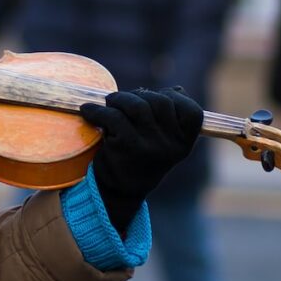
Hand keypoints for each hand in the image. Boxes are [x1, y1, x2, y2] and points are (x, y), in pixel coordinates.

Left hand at [79, 87, 203, 232]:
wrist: (118, 191)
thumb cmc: (140, 158)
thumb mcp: (163, 143)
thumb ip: (170, 118)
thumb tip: (175, 89)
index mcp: (184, 144)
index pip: (192, 112)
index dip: (175, 98)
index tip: (158, 97)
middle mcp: (171, 146)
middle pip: (161, 101)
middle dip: (140, 95)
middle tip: (123, 100)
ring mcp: (151, 146)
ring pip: (137, 105)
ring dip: (119, 98)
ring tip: (109, 102)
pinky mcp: (128, 146)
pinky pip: (113, 116)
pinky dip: (97, 110)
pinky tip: (88, 111)